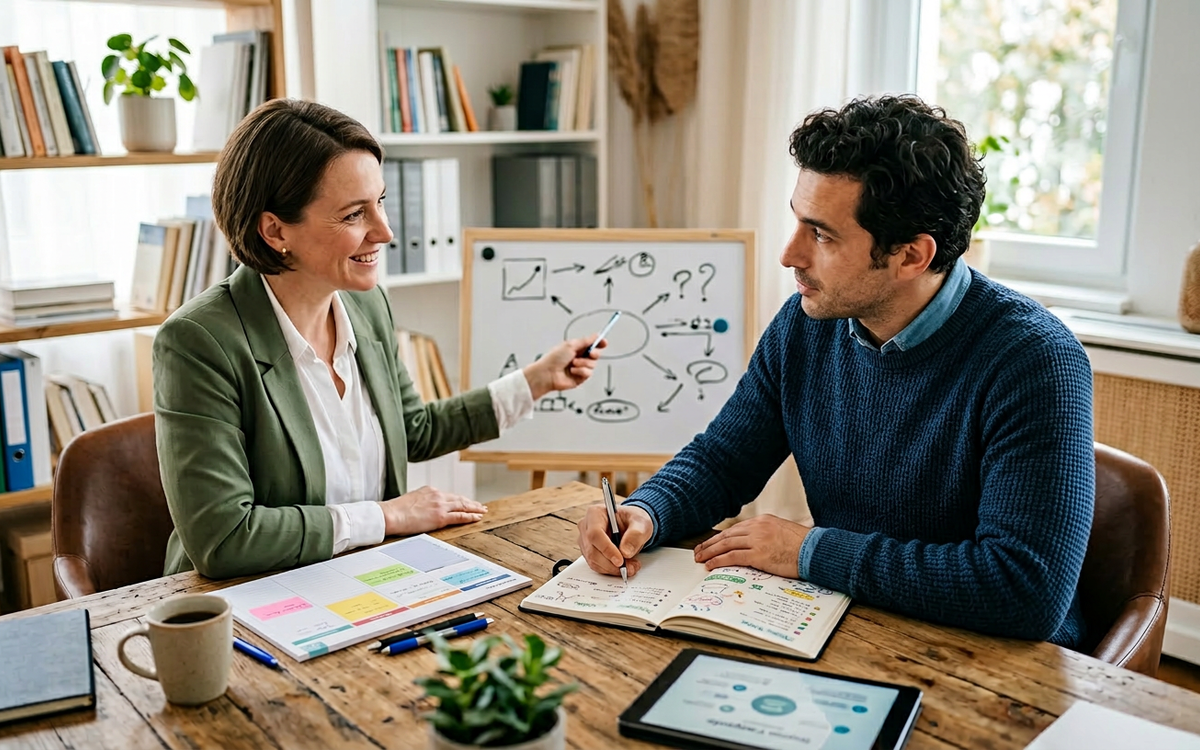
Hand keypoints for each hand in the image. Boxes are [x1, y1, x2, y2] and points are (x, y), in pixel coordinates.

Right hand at [378, 486, 486, 535]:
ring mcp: (440, 506)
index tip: (465, 502)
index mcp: (429, 490)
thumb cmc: (395, 510)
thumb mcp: (411, 500)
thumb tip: (423, 509)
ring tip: (482, 511)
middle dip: (470, 503)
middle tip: (480, 506)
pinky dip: (470, 517)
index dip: (459, 500)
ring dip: (474, 509)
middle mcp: (437, 495)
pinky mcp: (440, 517)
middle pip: (458, 499)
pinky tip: (477, 518)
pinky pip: (460, 516)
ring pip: (462, 506)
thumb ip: (421, 502)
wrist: (390, 514)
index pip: (448, 496)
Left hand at [523, 335, 604, 399]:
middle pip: (595, 354)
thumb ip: (586, 341)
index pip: (592, 344)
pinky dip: (580, 371)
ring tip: (573, 364)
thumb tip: (597, 335)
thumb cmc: (555, 358)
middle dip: (594, 353)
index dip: (599, 343)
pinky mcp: (580, 378)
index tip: (604, 342)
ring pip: (593, 364)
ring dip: (583, 363)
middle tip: (589, 353)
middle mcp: (579, 357)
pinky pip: (588, 373)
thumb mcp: (571, 345)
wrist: (548, 374)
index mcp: (576, 348)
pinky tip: (572, 371)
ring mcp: (580, 368)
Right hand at [577, 503, 653, 577]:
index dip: (606, 549)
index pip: (595, 533)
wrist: (632, 526)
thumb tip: (625, 552)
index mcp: (595, 513)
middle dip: (611, 564)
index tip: (620, 561)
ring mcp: (585, 540)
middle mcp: (586, 526)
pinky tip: (623, 566)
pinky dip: (610, 570)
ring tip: (630, 567)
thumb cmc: (634, 520)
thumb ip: (635, 535)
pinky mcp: (589, 552)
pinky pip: (596, 565)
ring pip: (593, 561)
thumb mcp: (641, 523)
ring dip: (612, 568)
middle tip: (630, 568)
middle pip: (592, 551)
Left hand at [693, 514, 810, 576]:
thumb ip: (767, 535)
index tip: (712, 543)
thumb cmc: (804, 545)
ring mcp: (757, 540)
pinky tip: (711, 565)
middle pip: (727, 535)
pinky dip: (719, 561)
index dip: (720, 537)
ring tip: (700, 558)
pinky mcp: (758, 554)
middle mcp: (758, 527)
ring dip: (710, 552)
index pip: (735, 529)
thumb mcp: (783, 532)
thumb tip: (755, 545)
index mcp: (763, 521)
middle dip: (710, 544)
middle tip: (699, 551)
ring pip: (726, 545)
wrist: (815, 550)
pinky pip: (732, 557)